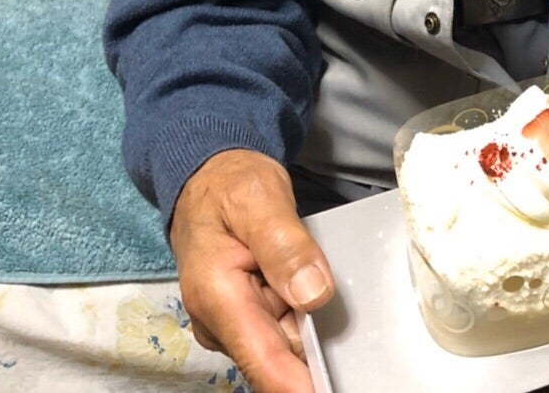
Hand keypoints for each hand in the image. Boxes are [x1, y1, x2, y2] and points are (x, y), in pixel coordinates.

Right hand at [169, 149, 334, 392]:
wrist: (209, 177)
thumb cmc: (231, 184)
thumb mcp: (260, 199)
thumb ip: (285, 245)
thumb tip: (314, 294)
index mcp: (216, 297)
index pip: (264, 362)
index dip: (302, 387)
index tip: (332, 389)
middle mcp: (219, 323)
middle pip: (281, 358)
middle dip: (315, 344)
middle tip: (339, 308)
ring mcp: (231, 325)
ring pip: (287, 345)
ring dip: (309, 323)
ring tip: (312, 274)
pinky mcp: (244, 320)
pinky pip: (283, 330)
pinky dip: (301, 314)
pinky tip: (305, 284)